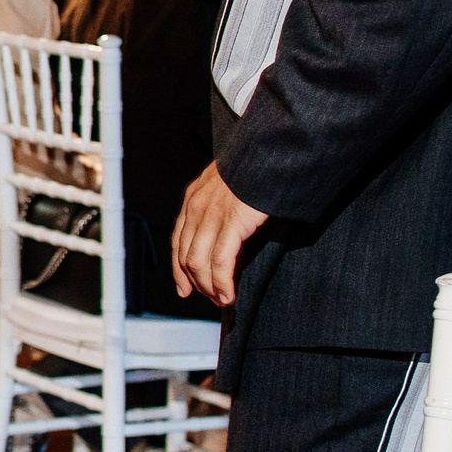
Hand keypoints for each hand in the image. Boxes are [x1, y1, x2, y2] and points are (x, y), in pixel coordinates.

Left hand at [172, 162, 266, 306]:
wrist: (273, 151)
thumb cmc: (259, 168)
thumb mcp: (230, 184)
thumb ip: (222, 205)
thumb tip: (228, 229)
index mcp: (194, 198)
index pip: (178, 241)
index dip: (179, 269)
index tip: (184, 288)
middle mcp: (196, 207)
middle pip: (185, 256)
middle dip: (196, 283)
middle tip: (212, 298)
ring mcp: (212, 214)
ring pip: (199, 262)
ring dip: (209, 287)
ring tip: (222, 300)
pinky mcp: (232, 222)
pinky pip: (220, 261)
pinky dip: (222, 282)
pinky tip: (229, 294)